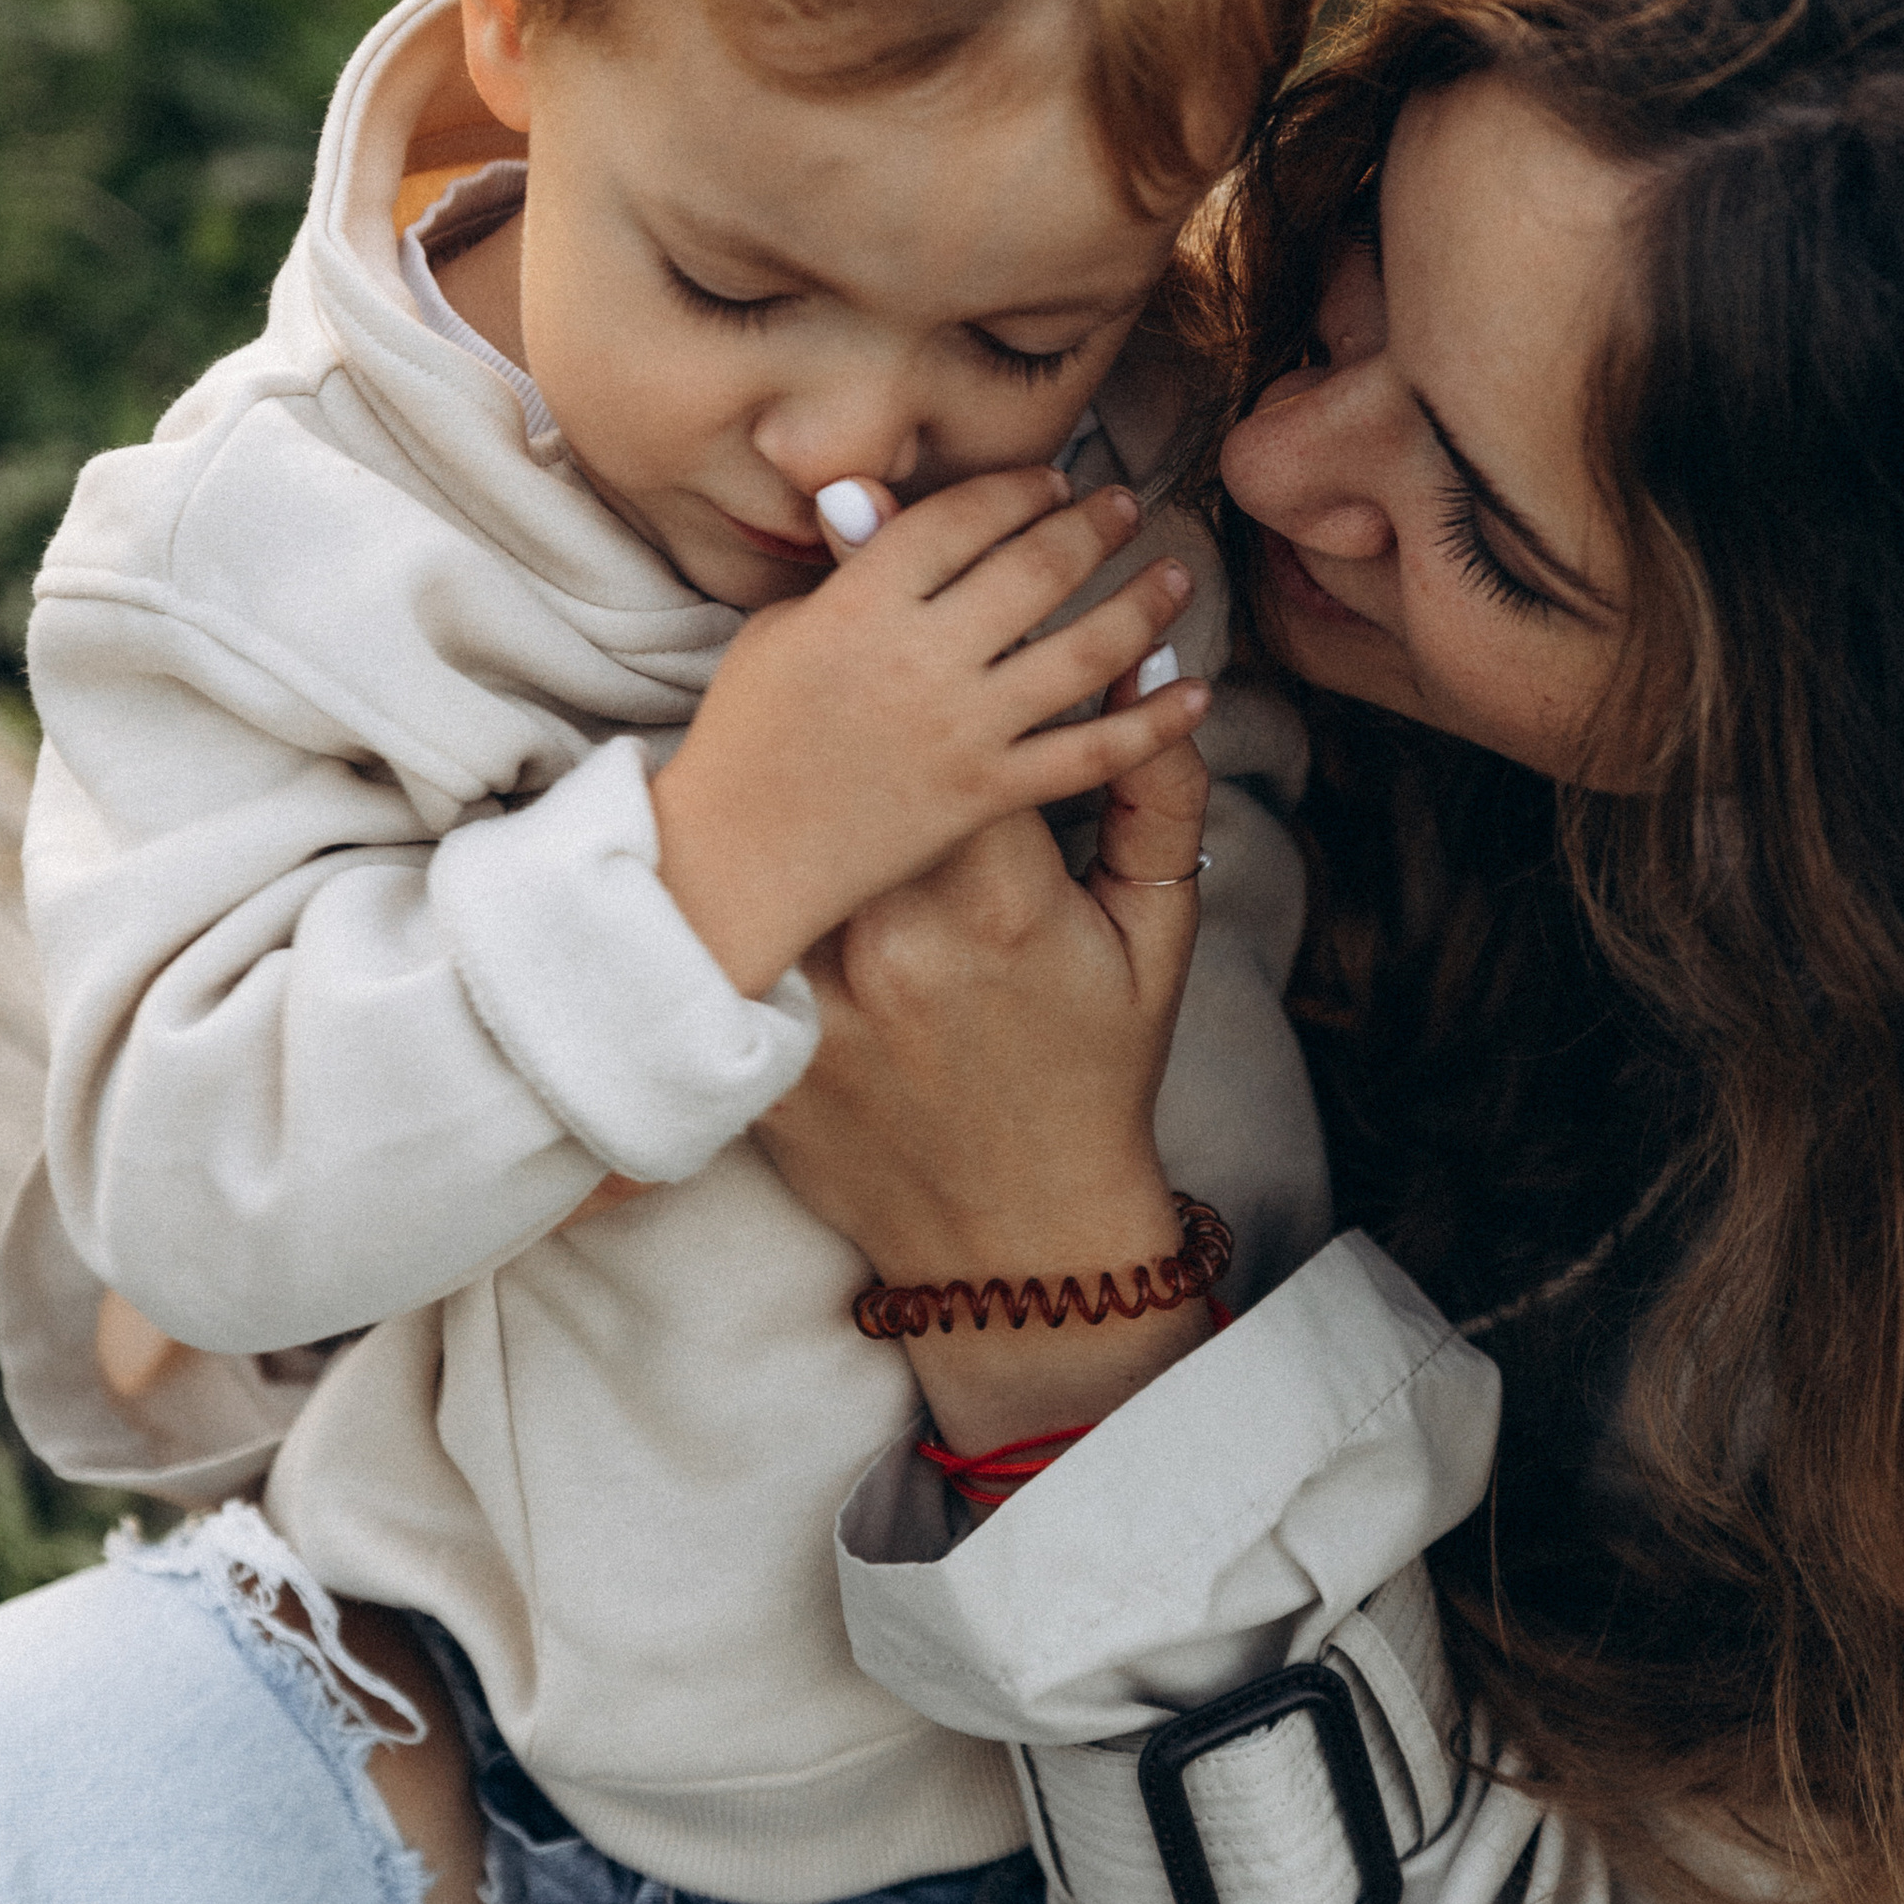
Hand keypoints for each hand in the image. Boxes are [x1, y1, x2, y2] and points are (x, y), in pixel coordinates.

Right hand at [650, 470, 1209, 996]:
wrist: (737, 860)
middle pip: (1035, 569)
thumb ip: (844, 571)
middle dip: (1093, 527)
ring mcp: (960, 728)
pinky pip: (1090, 753)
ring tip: (1177, 575)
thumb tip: (878, 502)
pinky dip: (1152, 724)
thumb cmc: (745, 738)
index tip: (1054, 481)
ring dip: (1141, 605)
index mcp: (859, 604)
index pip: (960, 518)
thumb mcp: (779, 629)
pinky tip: (1197, 695)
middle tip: (1127, 505)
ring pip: (1081, 653)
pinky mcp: (986, 794)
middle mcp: (920, 657)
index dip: (1017, 490)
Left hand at [757, 696, 1216, 1445]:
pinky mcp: (770, 1047)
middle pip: (854, 776)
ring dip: (794, 803)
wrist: (1021, 1239)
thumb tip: (1150, 666)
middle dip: (861, 728)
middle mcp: (898, 939)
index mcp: (1001, 900)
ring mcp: (823, 998)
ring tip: (792, 768)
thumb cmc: (1096, 1076)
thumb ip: (1158, 797)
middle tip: (860, 686)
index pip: (953, 736)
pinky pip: (744, 936)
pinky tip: (753, 868)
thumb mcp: (1156, 937)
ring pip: (783, 847)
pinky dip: (752, 896)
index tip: (941, 664)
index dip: (947, 686)